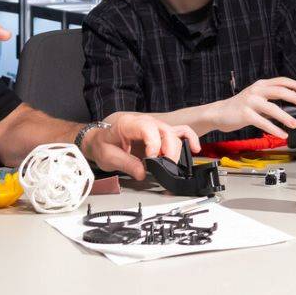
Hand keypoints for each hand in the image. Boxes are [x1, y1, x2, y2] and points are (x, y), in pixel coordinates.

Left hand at [82, 112, 200, 177]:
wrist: (101, 139)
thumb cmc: (103, 144)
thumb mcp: (108, 157)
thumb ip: (125, 164)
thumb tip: (142, 172)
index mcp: (128, 124)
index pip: (147, 128)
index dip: (154, 143)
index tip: (151, 159)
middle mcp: (144, 122)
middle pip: (165, 131)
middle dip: (169, 151)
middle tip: (165, 167)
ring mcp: (154, 126)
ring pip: (174, 133)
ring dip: (177, 150)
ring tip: (172, 164)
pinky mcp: (160, 133)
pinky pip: (180, 131)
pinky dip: (189, 138)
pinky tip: (194, 148)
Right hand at [216, 77, 295, 139]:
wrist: (219, 113)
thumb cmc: (240, 107)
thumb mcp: (256, 97)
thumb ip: (270, 98)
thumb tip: (291, 104)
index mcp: (260, 85)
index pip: (281, 81)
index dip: (295, 84)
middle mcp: (256, 90)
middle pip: (279, 91)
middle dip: (295, 97)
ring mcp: (250, 101)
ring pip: (272, 108)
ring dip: (286, 116)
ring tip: (295, 124)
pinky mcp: (245, 114)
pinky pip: (263, 122)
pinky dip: (274, 129)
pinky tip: (282, 134)